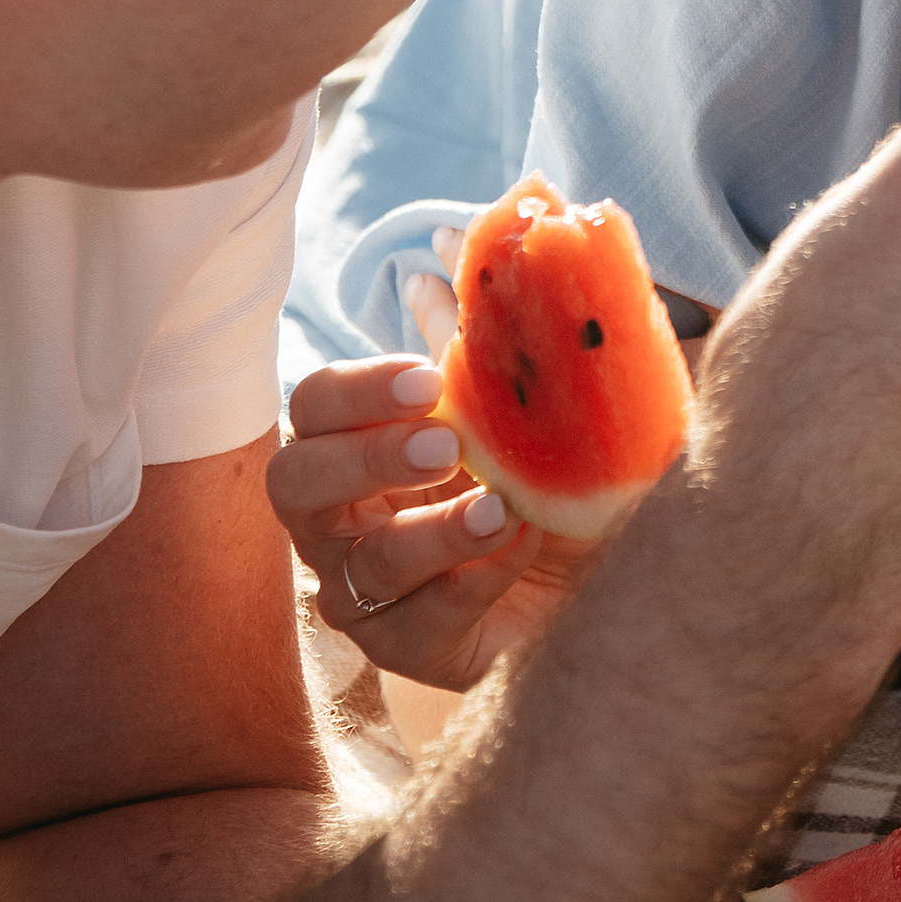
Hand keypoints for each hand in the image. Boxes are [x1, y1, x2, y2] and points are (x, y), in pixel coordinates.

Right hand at [270, 349, 594, 688]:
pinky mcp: (407, 652)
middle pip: (294, 484)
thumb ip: (481, 337)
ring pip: (358, 566)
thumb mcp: (531, 403)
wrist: (606, 574)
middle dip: (363, 458)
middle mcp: (339, 520)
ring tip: (499, 509)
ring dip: (429, 533)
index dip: (359, 389)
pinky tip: (520, 550)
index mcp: (354, 444)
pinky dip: (471, 584)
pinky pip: (418, 626)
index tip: (428, 376)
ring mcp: (365, 593)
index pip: (314, 406)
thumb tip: (445, 249)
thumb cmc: (551, 476)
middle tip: (444, 443)